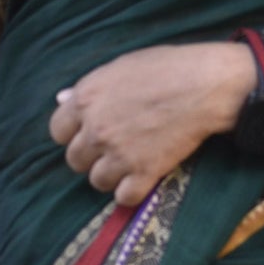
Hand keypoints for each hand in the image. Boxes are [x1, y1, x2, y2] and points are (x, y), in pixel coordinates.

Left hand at [50, 42, 256, 208]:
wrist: (205, 85)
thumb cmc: (166, 68)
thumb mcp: (120, 67)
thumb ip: (87, 88)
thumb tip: (62, 99)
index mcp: (86, 100)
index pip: (57, 131)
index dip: (74, 133)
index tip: (90, 133)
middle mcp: (96, 129)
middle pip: (75, 160)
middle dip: (92, 156)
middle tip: (113, 148)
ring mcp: (119, 153)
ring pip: (97, 180)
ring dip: (112, 175)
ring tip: (130, 163)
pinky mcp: (144, 172)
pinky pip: (124, 197)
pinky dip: (132, 192)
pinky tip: (142, 179)